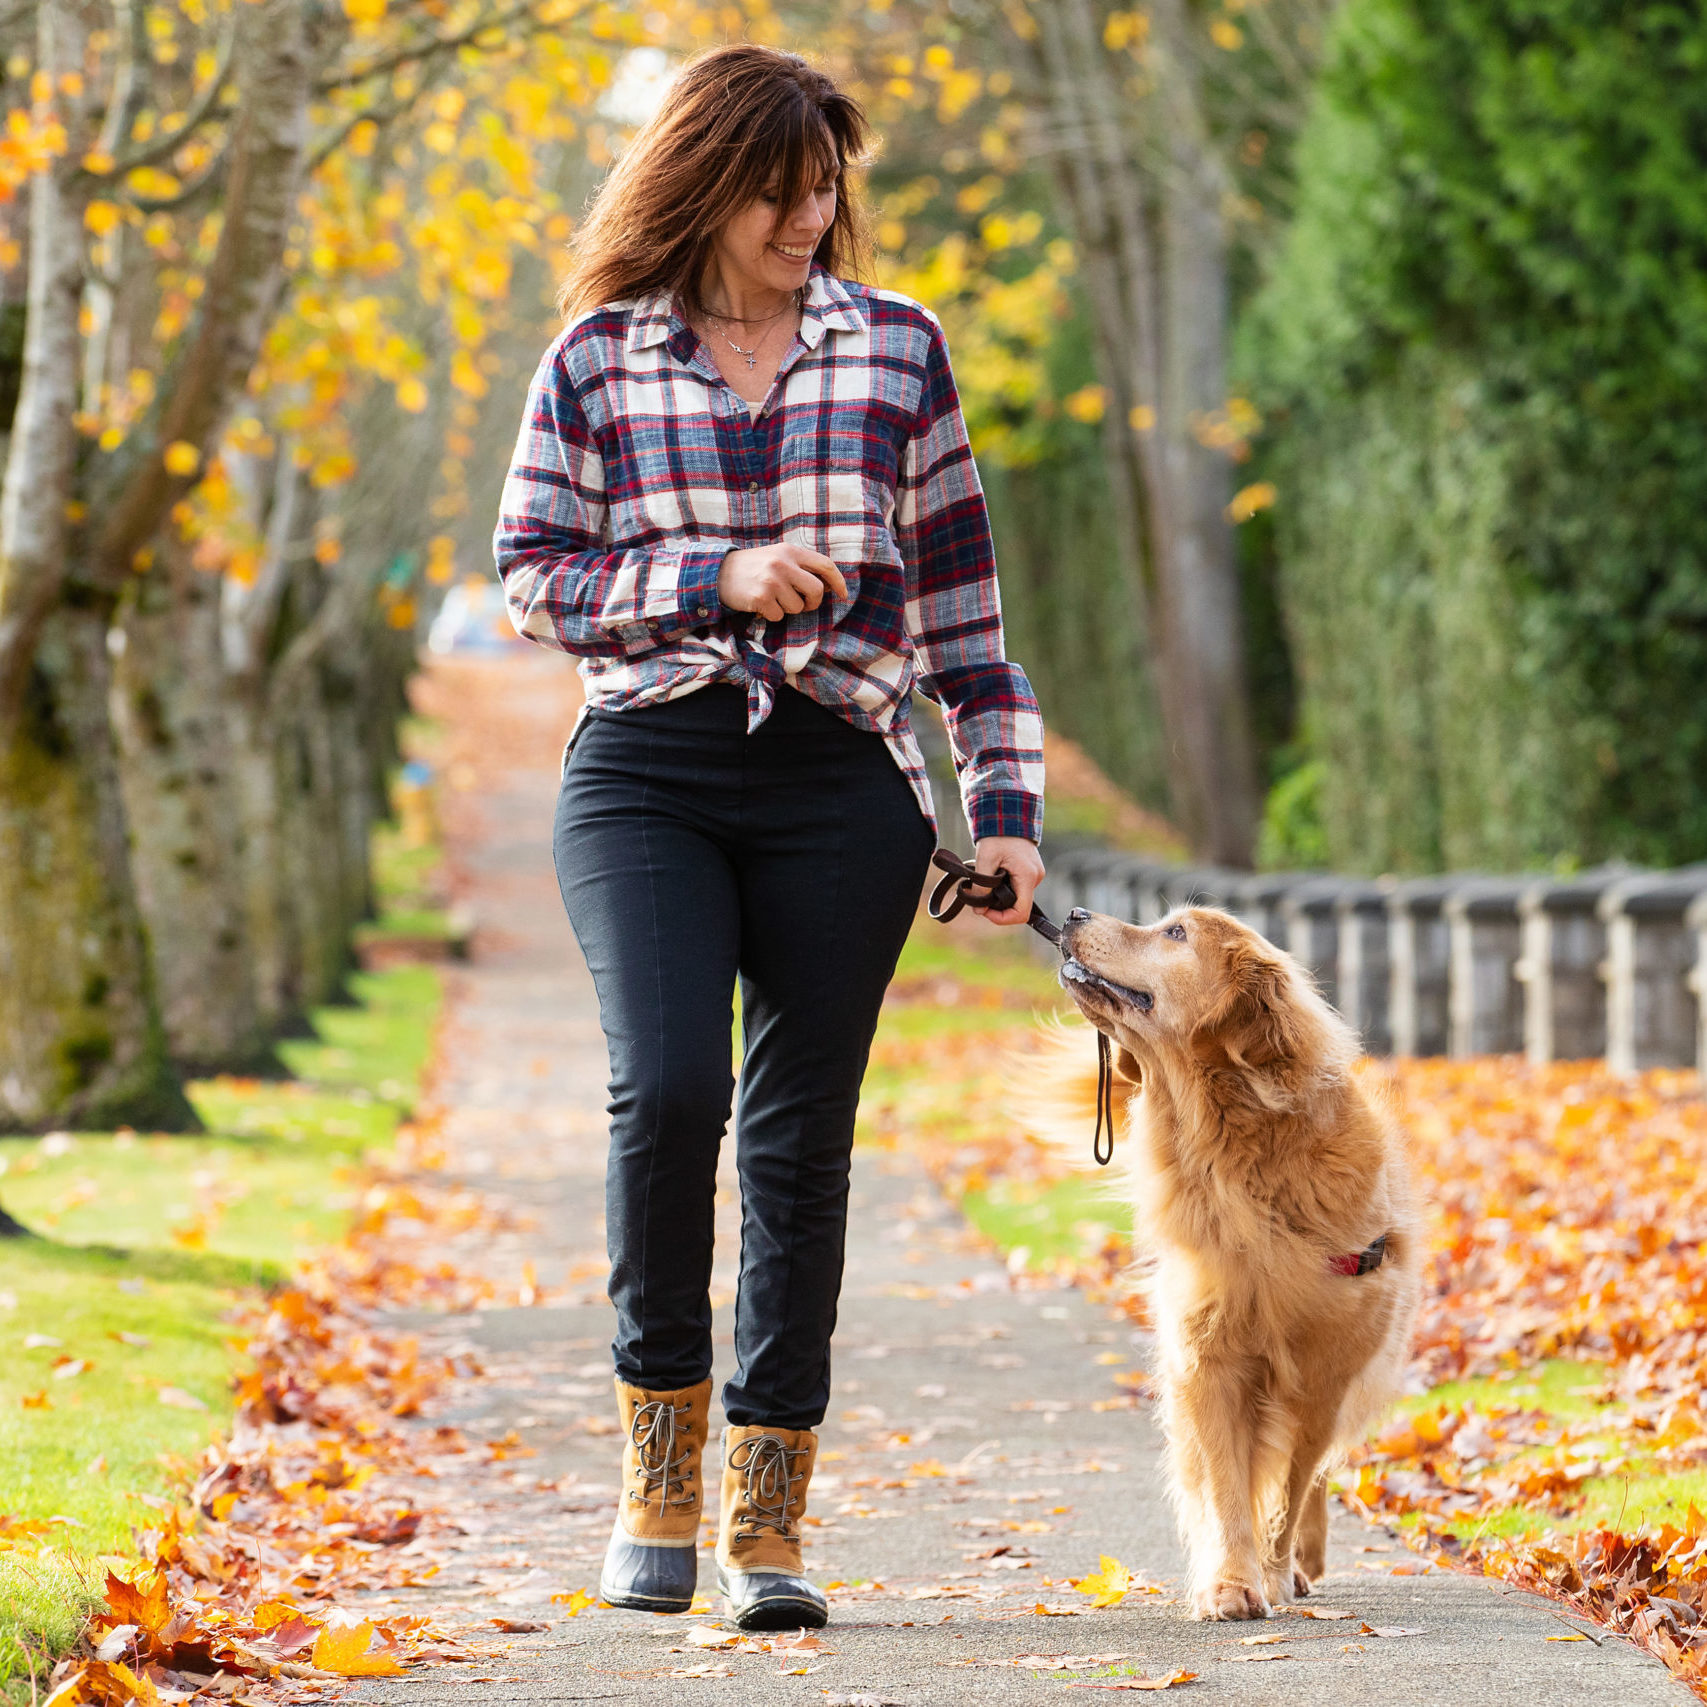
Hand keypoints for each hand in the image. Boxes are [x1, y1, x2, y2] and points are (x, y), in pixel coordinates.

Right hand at [718, 544, 847, 622]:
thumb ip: (800, 566)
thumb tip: (827, 585)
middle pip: (816, 590)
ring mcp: (772, 581)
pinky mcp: (761, 597)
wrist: (719, 572)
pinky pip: (779, 616)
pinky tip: (760, 604)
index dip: (838, 582)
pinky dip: (771, 615)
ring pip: (797, 607)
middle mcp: (783, 564)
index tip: (843, 595)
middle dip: (813, 603)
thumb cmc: (753, 567)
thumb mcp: (777, 556)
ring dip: (787, 609)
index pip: (825, 565)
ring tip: (772, 599)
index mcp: (791, 551)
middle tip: (803, 605)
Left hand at [974, 836, 1044, 927]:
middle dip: (998, 907)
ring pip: (1017, 897)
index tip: (985, 912)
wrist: (1007, 815)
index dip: (1003, 918)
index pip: (1021, 912)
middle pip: (1018, 906)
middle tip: (979, 896)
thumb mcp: (985, 860)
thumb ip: (981, 886)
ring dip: (999, 896)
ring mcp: (1034, 874)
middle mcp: (1035, 878)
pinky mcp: (1030, 871)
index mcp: (1028, 876)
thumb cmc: (997, 834)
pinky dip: (1004, 888)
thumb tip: (978, 910)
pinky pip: (1018, 888)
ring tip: (984, 884)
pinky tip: (992, 877)